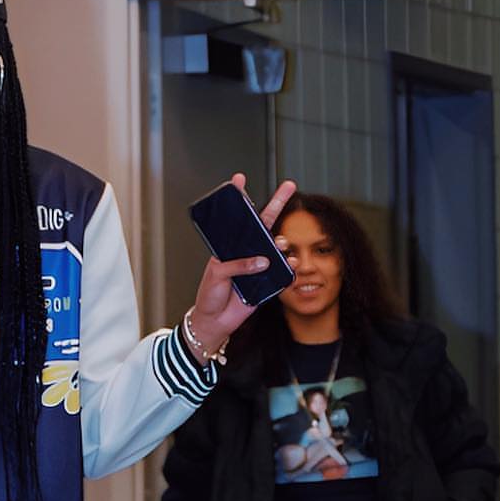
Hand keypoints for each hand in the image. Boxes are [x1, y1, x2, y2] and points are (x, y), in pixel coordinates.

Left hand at [185, 172, 297, 358]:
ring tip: (279, 245)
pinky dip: (289, 265)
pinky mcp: (269, 282)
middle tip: (290, 186)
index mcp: (231, 246)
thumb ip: (238, 264)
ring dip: (282, 242)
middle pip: (265, 224)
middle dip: (278, 203)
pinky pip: (283, 271)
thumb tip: (263, 261)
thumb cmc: (210, 295)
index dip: (240, 199)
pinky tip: (290, 262)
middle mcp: (247, 252)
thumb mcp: (216, 274)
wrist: (215, 321)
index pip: (238, 219)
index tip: (239, 179)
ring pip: (277, 246)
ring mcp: (259, 265)